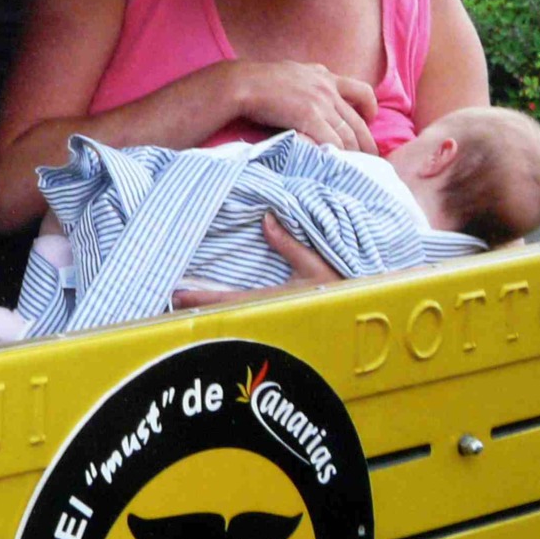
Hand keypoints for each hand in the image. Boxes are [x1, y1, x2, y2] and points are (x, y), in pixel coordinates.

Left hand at [172, 214, 340, 308]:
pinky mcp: (282, 319)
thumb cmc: (345, 288)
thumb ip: (290, 243)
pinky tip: (217, 304)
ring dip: (211, 310)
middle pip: (225, 315)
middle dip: (198, 309)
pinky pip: (247, 315)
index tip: (177, 295)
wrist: (370, 310)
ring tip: (185, 302)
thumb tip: (267, 217)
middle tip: (169, 300)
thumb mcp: (318, 263)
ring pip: (235, 317)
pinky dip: (228, 309)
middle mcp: (271, 315)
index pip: (229, 301)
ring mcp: (275, 321)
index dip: (201, 298)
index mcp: (276, 302)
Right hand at [236, 60, 378, 154]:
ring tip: (357, 167)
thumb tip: (305, 92)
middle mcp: (327, 87)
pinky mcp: (310, 116)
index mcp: (324, 75)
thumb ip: (305, 81)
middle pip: (359, 119)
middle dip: (367, 141)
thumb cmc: (258, 80)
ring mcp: (321, 102)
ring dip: (355, 152)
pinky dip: (338, 154)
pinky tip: (338, 164)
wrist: (243, 83)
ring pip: (349, 133)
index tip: (369, 120)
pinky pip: (333, 140)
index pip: (361, 90)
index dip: (370, 108)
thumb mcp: (291, 72)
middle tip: (372, 157)